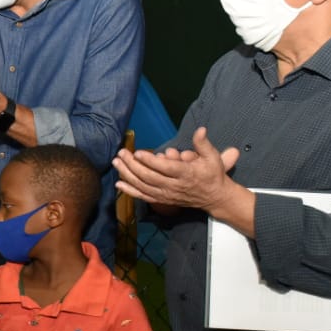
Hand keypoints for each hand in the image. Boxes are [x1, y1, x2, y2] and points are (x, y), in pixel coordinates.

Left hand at [112, 127, 241, 211]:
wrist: (214, 198)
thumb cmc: (212, 174)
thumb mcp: (212, 157)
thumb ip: (203, 144)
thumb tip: (200, 130)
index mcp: (186, 174)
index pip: (166, 168)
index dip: (151, 161)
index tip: (138, 153)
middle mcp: (175, 186)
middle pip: (150, 177)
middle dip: (133, 165)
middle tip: (121, 154)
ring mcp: (167, 195)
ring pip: (143, 186)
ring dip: (128, 175)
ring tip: (116, 163)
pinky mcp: (163, 200)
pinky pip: (144, 196)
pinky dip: (130, 191)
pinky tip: (118, 184)